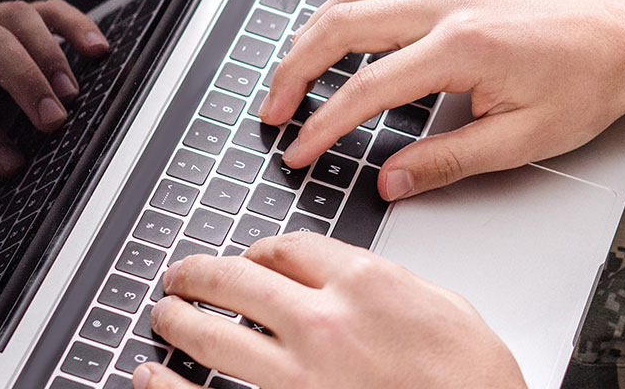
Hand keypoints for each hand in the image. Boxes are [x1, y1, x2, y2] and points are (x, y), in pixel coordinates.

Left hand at [133, 233, 524, 388]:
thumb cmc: (474, 380)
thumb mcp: (443, 308)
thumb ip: (388, 286)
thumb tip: (354, 281)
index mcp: (365, 283)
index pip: (288, 248)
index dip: (259, 251)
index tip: (250, 259)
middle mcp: (323, 322)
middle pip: (237, 280)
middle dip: (199, 275)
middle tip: (182, 277)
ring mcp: (297, 376)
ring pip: (212, 335)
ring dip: (178, 321)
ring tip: (165, 316)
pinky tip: (151, 377)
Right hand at [259, 0, 624, 199]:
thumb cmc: (586, 86)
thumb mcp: (522, 141)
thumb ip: (448, 162)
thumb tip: (391, 183)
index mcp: (461, 47)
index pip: (368, 88)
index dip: (324, 126)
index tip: (297, 153)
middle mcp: (445, 7)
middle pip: (340, 28)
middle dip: (293, 72)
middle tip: (271, 115)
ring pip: (351, 0)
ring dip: (308, 38)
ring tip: (286, 80)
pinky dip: (339, 16)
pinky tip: (327, 41)